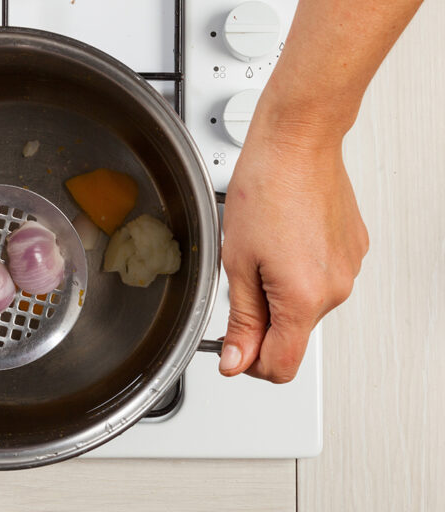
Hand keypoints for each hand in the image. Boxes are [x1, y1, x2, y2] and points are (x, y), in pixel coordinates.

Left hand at [219, 101, 368, 382]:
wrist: (298, 141)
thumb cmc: (265, 189)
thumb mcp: (236, 262)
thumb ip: (242, 319)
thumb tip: (237, 362)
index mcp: (304, 298)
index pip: (282, 366)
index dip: (250, 363)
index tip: (233, 347)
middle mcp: (336, 290)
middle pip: (292, 335)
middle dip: (262, 320)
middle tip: (240, 279)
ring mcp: (349, 270)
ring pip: (306, 307)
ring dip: (280, 293)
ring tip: (263, 250)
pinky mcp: (354, 252)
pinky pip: (321, 280)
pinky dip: (298, 272)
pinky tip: (283, 240)